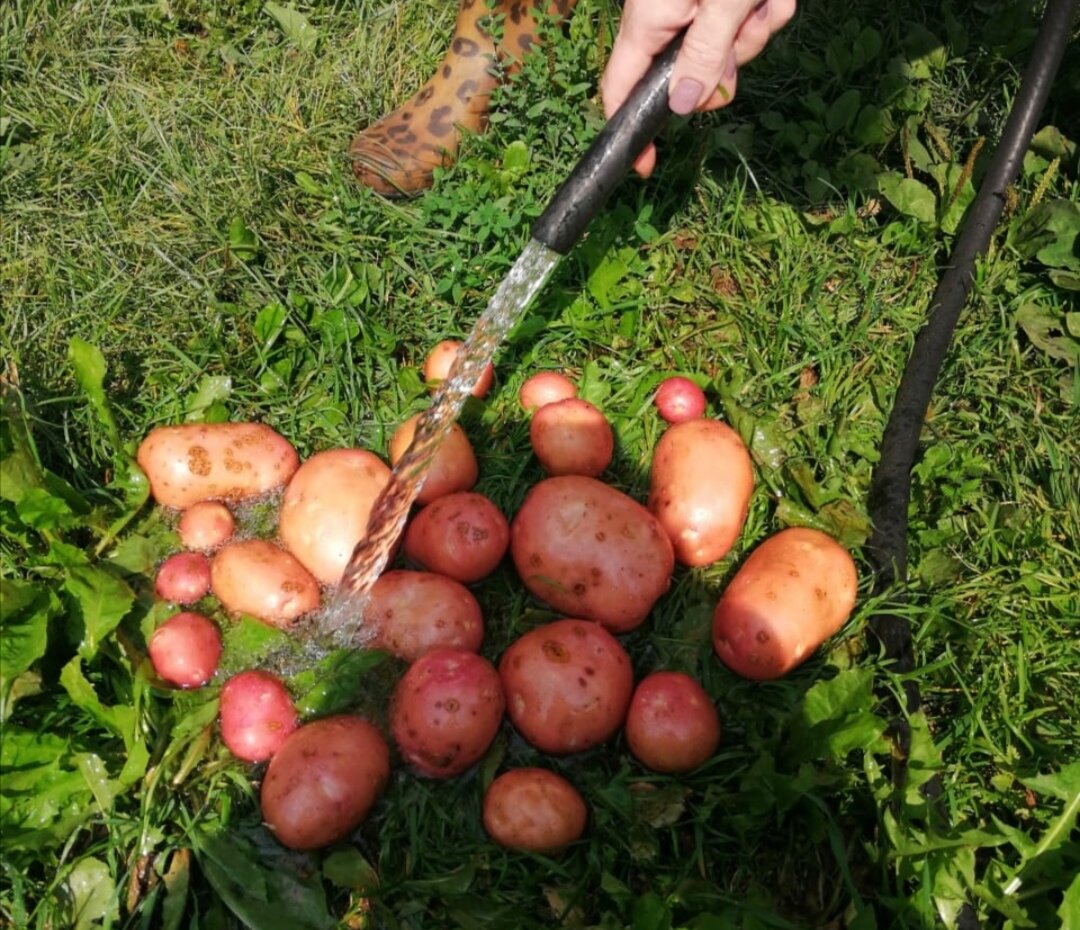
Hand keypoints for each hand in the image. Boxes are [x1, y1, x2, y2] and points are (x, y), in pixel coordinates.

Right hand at [600, 0, 796, 176]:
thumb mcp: (723, 1)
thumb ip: (705, 55)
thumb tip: (683, 107)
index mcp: (649, 21)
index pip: (620, 90)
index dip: (629, 132)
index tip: (645, 166)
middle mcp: (666, 18)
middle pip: (688, 76)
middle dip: (728, 64)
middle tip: (747, 32)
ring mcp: (695, 8)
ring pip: (727, 50)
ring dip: (756, 30)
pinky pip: (746, 22)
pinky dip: (765, 7)